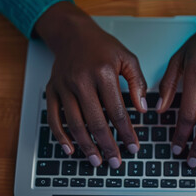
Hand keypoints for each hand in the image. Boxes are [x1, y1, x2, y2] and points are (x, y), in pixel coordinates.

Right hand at [35, 2, 147, 168]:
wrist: (74, 34)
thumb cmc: (102, 46)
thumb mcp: (127, 58)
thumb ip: (137, 83)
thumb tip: (142, 109)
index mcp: (103, 72)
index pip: (118, 111)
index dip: (127, 133)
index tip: (134, 147)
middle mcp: (81, 80)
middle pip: (96, 122)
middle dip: (108, 145)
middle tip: (116, 161)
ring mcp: (64, 86)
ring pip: (75, 123)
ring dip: (86, 145)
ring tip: (97, 160)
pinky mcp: (52, 90)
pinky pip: (53, 117)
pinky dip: (60, 135)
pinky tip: (70, 148)